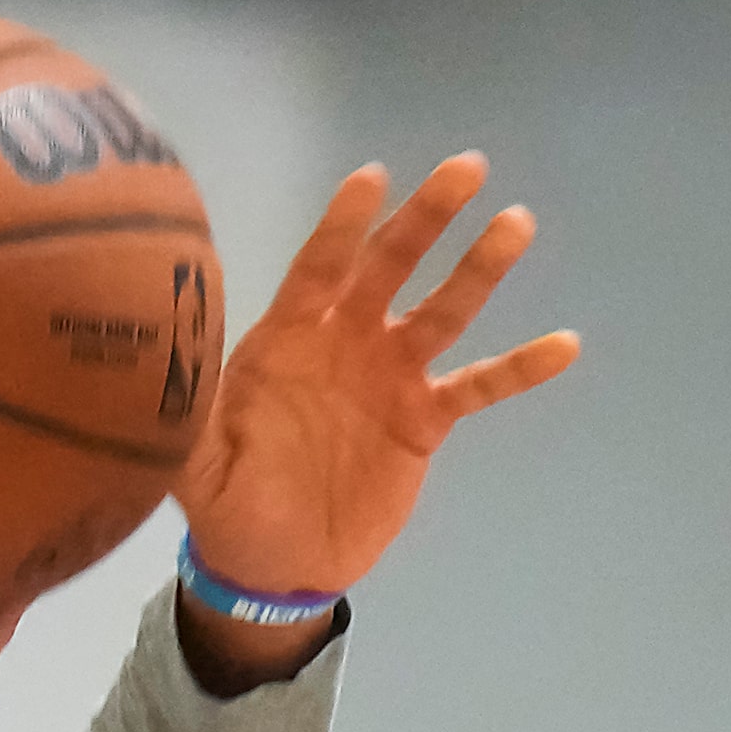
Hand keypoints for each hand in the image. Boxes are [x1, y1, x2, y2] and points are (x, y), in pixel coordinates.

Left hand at [176, 151, 581, 595]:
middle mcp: (344, 343)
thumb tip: (165, 379)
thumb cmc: (228, 506)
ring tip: (515, 223)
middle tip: (466, 167)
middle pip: (388, 269)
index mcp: (286, 342)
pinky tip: (564, 344)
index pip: (316, 272)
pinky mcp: (424, 420)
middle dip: (423, 219)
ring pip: (441, 312)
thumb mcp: (195, 469)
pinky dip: (518, 368)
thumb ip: (188, 423)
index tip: (370, 179)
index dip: (341, 228)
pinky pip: (479, 386)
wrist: (275, 564)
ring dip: (478, 268)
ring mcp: (389, 377)